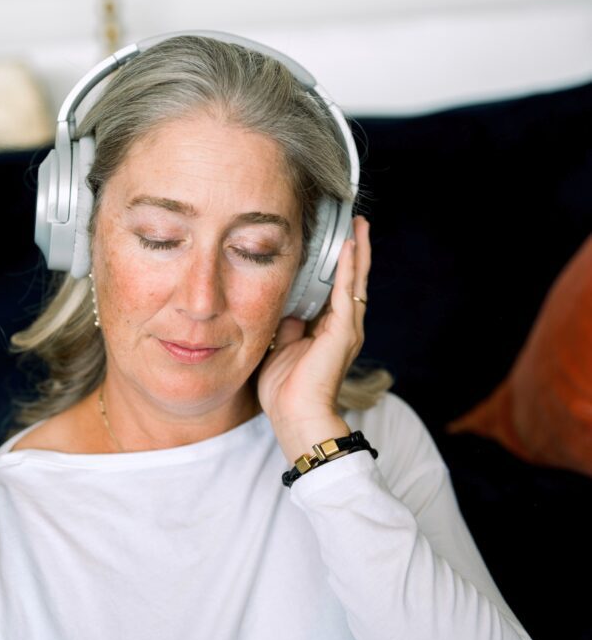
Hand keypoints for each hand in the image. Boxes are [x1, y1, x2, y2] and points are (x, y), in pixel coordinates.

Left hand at [257, 215, 370, 462]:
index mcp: (329, 331)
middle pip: (353, 280)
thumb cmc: (286, 390)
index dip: (338, 265)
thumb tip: (283, 305)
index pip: (337, 289)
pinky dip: (349, 268)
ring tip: (359, 226)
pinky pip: (348, 292)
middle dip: (354, 251)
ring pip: (356, 281)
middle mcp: (344, 327)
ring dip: (357, 252)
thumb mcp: (281, 347)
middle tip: (356, 222)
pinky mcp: (344, 331)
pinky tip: (351, 246)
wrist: (296, 416)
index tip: (336, 240)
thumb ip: (286, 325)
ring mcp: (347, 329)